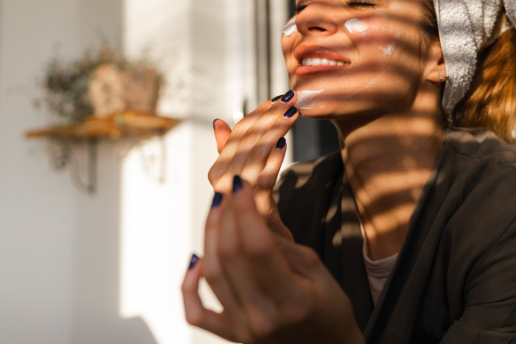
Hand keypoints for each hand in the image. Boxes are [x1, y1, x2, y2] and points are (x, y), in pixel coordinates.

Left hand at [182, 176, 363, 343]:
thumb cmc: (327, 307)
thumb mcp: (317, 269)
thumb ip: (281, 245)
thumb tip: (248, 216)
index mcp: (292, 301)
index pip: (258, 247)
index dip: (245, 211)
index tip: (241, 185)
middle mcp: (262, 318)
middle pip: (230, 257)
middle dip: (226, 216)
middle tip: (228, 190)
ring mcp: (242, 329)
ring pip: (212, 275)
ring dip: (209, 236)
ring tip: (217, 210)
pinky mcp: (230, 335)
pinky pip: (196, 311)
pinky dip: (188, 284)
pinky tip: (195, 258)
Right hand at [209, 92, 297, 240]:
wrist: (275, 270)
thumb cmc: (263, 226)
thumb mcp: (250, 188)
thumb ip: (234, 156)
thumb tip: (220, 122)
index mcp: (222, 181)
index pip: (235, 140)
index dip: (255, 117)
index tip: (277, 99)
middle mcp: (225, 194)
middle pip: (240, 148)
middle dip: (266, 119)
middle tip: (289, 98)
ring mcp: (239, 209)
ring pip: (249, 163)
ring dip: (270, 133)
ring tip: (290, 113)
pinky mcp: (257, 222)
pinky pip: (261, 188)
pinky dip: (270, 164)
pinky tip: (283, 145)